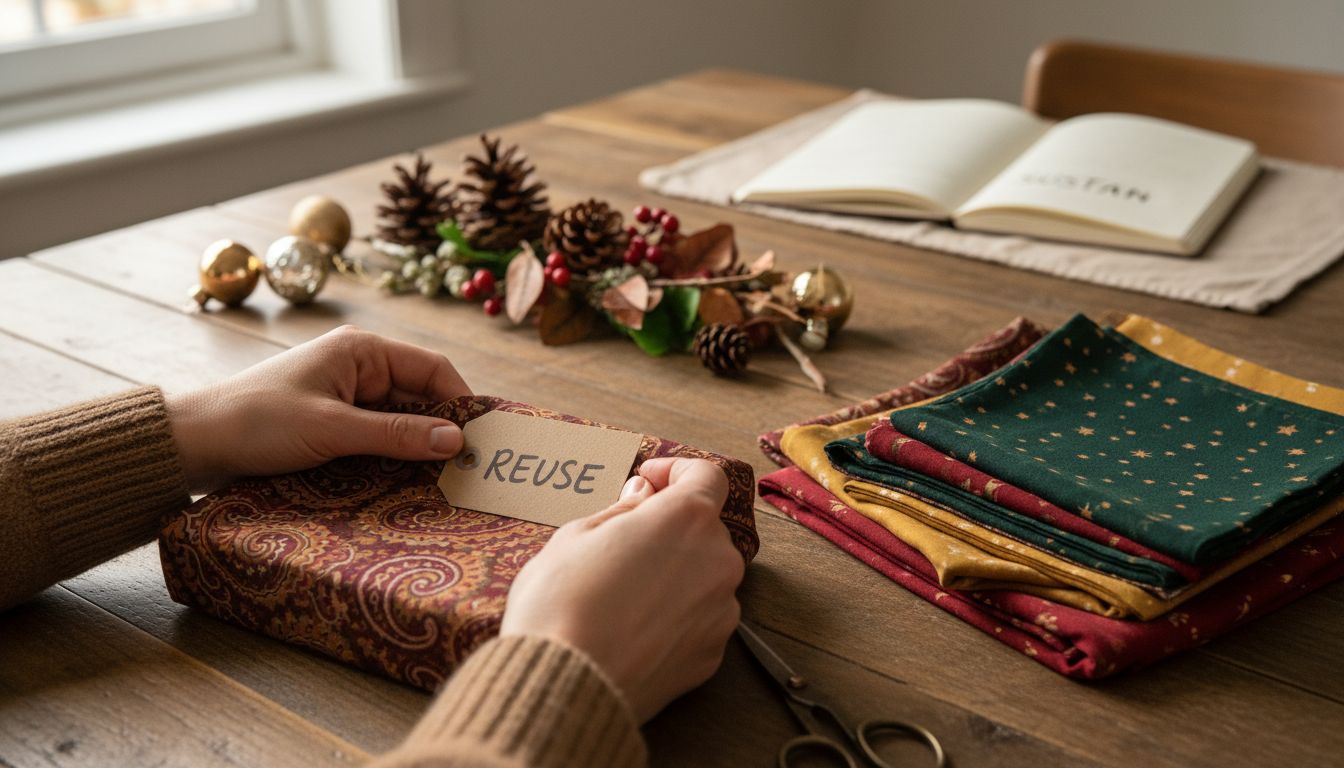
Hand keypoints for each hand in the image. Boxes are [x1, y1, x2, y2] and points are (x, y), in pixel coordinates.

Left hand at [167, 325, 470, 490]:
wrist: (195, 441)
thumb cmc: (257, 423)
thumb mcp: (332, 430)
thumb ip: (396, 435)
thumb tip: (456, 440)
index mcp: (362, 350)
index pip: (433, 369)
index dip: (462, 402)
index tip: (484, 439)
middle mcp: (359, 366)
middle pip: (421, 395)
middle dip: (443, 429)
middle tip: (471, 468)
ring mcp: (346, 393)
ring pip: (401, 418)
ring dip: (418, 445)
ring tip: (445, 478)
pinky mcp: (333, 419)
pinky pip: (378, 433)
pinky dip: (394, 453)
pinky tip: (407, 478)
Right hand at [500, 457, 744, 721]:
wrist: (564, 686)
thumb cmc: (560, 604)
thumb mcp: (576, 535)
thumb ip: (621, 511)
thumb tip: (643, 497)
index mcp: (687, 520)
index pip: (707, 476)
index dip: (676, 472)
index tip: (648, 481)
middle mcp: (718, 561)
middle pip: (704, 529)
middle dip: (668, 528)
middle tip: (621, 542)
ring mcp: (720, 612)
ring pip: (703, 577)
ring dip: (674, 574)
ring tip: (622, 593)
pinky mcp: (712, 656)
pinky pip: (699, 620)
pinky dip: (674, 616)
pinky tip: (632, 627)